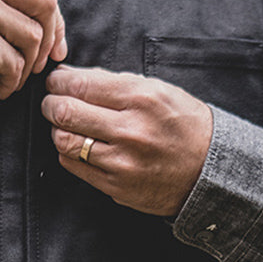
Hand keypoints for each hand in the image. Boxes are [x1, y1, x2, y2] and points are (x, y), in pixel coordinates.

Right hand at [0, 0, 67, 98]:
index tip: (52, 43)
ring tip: (9, 79)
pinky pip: (15, 63)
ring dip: (27, 66)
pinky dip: (12, 82)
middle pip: (45, 2)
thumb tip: (50, 18)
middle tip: (40, 64)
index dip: (52, 18)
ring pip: (33, 36)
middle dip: (50, 37)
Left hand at [41, 66, 213, 217]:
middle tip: (52, 101)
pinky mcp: (115, 185)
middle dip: (51, 103)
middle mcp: (130, 130)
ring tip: (65, 123)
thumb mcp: (159, 91)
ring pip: (63, 141)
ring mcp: (122, 161)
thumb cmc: (185, 125)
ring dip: (57, 128)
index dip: (59, 80)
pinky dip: (68, 151)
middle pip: (64, 112)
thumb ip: (116, 83)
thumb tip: (75, 76)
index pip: (80, 84)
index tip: (57, 80)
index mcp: (142, 98)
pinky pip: (73, 165)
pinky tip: (79, 143)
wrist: (211, 170)